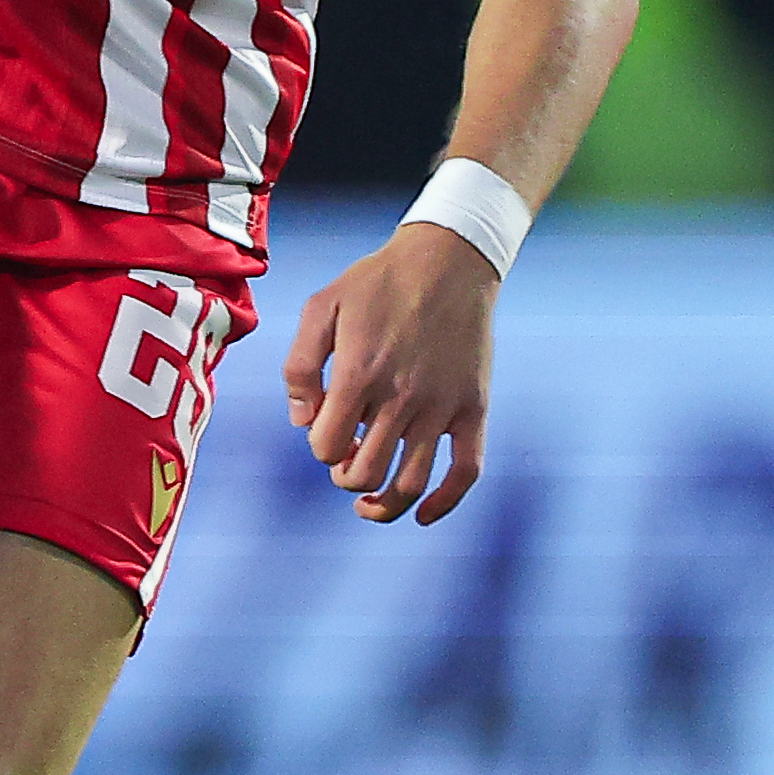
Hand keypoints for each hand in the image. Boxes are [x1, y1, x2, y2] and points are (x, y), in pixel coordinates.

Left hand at [279, 224, 498, 524]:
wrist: (449, 259)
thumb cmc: (379, 282)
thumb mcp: (322, 306)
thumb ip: (299, 366)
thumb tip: (303, 422)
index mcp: (359, 374)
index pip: (325, 446)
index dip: (320, 446)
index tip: (328, 428)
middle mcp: (401, 398)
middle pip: (363, 474)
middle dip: (344, 475)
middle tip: (347, 456)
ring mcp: (441, 407)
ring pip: (410, 484)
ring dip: (383, 504)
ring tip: (369, 502)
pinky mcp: (474, 408)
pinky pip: (466, 471)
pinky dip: (444, 503)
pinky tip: (422, 515)